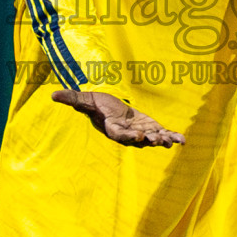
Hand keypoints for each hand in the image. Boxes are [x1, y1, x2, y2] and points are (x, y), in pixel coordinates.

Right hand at [50, 90, 185, 146]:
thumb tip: (52, 95)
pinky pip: (161, 134)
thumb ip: (72, 99)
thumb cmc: (96, 105)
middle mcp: (128, 135)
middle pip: (139, 141)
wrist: (109, 108)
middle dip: (150, 141)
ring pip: (152, 140)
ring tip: (173, 141)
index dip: (129, 137)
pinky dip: (172, 137)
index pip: (121, 135)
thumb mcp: (85, 100)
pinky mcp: (150, 129)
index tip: (139, 136)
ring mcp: (140, 133)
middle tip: (159, 141)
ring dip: (162, 140)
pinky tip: (183, 140)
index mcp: (113, 129)